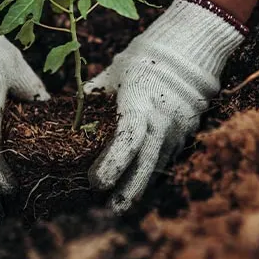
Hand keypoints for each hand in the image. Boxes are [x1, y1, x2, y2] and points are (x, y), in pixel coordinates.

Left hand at [85, 0, 244, 212]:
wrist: (190, 47)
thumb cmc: (145, 58)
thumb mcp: (113, 73)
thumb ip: (93, 96)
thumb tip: (68, 114)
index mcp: (141, 103)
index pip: (128, 140)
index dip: (112, 164)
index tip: (95, 183)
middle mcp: (162, 121)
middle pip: (146, 164)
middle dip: (128, 191)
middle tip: (110, 211)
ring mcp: (177, 129)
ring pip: (157, 166)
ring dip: (139, 187)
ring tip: (119, 206)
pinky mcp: (186, 133)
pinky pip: (167, 159)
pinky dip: (151, 174)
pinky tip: (137, 187)